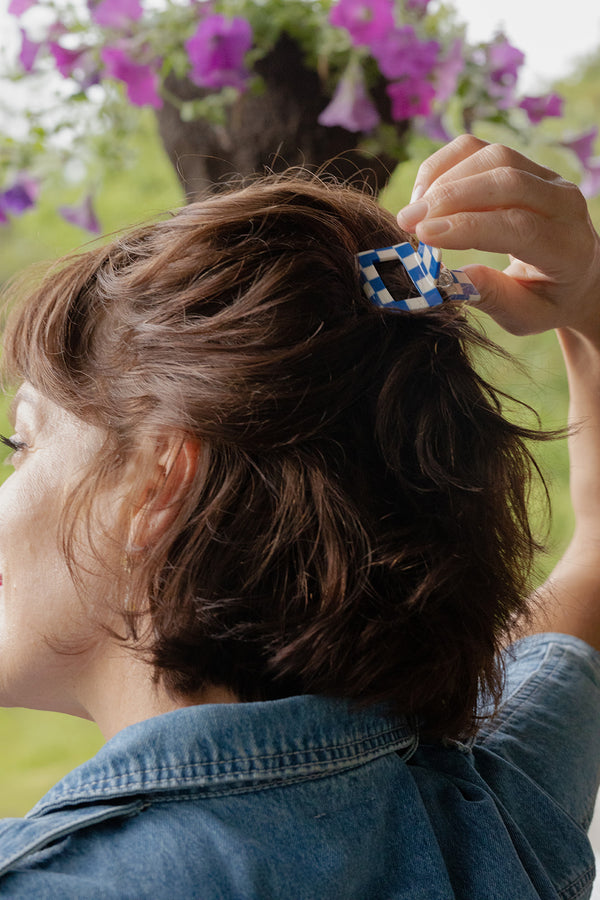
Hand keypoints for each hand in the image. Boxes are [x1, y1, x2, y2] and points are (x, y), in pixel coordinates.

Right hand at [396, 135, 599, 339]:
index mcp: (569, 248)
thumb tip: (448, 281)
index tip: (424, 235)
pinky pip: (480, 149)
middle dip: (449, 197)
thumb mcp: (525, 316)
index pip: (519, 226)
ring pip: (491, 156)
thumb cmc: (546, 301)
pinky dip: (445, 166)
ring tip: (413, 212)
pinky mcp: (523, 164)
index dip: (468, 227)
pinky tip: (425, 195)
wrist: (576, 276)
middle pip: (505, 180)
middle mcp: (564, 203)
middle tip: (407, 222)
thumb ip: (493, 297)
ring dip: (443, 179)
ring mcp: (546, 178)